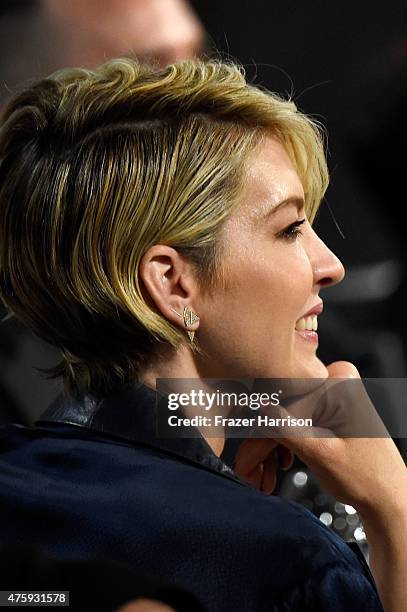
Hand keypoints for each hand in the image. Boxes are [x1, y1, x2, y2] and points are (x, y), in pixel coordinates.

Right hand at [233, 361, 406, 518]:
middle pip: (280, 409)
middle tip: (248, 474)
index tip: (244, 459)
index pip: (282, 400)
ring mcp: (329, 395)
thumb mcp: (320, 453)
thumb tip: (256, 408)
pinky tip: (278, 466)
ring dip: (268, 449)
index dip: (260, 433)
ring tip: (261, 478)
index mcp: (338, 383)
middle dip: (261, 445)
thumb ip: (286, 428)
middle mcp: (333, 382)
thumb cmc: (367, 478)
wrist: (389, 499)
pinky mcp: (325, 409)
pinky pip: (292, 421)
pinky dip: (281, 444)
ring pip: (282, 417)